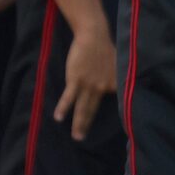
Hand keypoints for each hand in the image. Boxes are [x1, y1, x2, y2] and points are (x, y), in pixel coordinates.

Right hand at [55, 23, 118, 140]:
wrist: (93, 35)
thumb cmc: (104, 48)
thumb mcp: (116, 65)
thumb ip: (115, 78)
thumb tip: (116, 87)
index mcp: (113, 84)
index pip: (112, 103)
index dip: (110, 115)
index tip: (111, 129)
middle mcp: (102, 87)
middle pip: (92, 110)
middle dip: (86, 125)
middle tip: (82, 139)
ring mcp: (89, 85)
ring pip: (82, 108)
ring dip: (78, 123)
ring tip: (76, 136)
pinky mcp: (76, 80)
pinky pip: (68, 98)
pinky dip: (63, 108)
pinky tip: (58, 117)